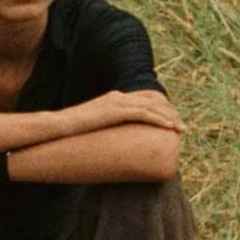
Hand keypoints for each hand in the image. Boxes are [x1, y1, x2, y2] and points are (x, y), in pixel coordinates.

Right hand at [59, 89, 184, 135]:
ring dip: (169, 117)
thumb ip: (105, 129)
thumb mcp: (93, 127)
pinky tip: (169, 127)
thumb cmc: (72, 131)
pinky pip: (145, 114)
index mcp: (112, 98)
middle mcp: (117, 97)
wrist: (58, 126)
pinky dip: (159, 120)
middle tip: (181, 125)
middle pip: (152, 100)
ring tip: (180, 128)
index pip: (143, 99)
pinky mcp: (116, 111)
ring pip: (152, 106)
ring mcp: (117, 102)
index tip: (171, 120)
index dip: (160, 108)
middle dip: (169, 112)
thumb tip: (111, 143)